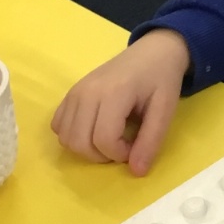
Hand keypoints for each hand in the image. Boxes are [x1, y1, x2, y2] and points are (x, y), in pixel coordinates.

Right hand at [51, 29, 190, 176]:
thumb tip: (136, 172)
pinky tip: (94, 130)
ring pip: (66, 138)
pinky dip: (74, 136)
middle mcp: (87, 92)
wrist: (153, 51)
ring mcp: (74, 92)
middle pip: (80, 143)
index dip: (120, 154)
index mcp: (114, 93)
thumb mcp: (165, 110)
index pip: (103, 140)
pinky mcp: (69, 94)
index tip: (136, 146)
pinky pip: (58, 126)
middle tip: (124, 145)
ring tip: (111, 138)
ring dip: (87, 149)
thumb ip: (151, 141)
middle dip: (102, 156)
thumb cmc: (161, 79)